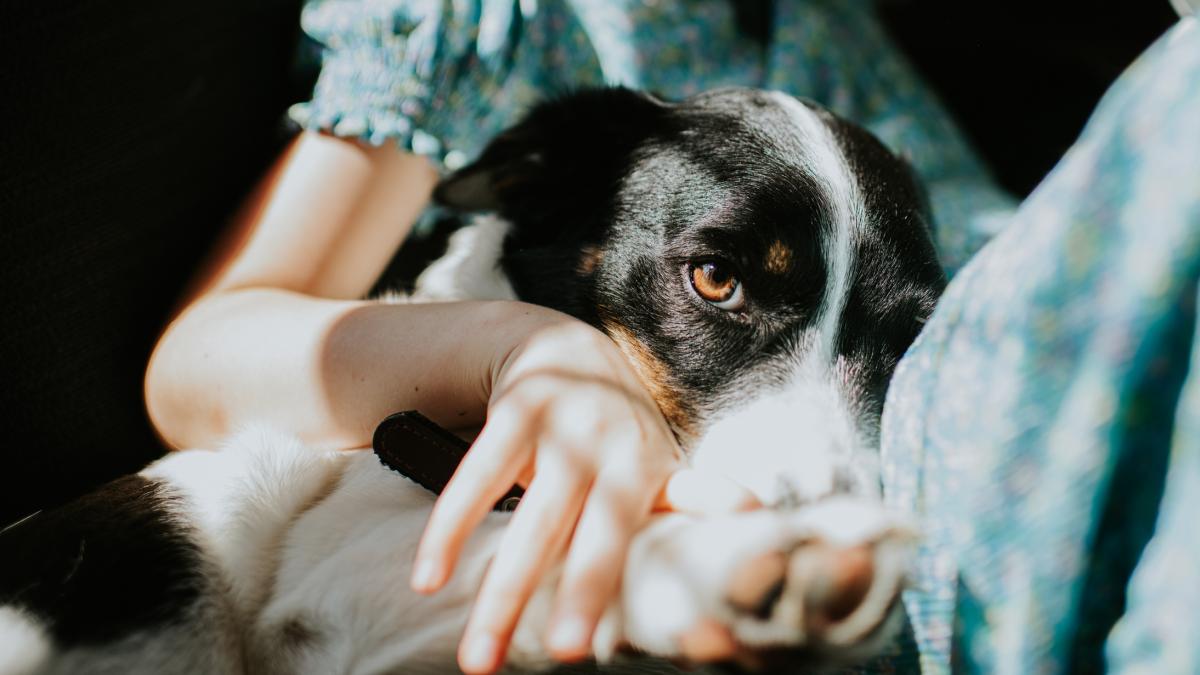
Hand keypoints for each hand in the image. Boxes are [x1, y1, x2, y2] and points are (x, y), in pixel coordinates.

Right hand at [409, 313, 754, 672]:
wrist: (561, 348)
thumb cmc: (616, 428)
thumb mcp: (656, 459)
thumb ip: (691, 495)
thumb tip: (753, 513)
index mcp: (652, 468)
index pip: (644, 534)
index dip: (637, 577)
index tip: (620, 633)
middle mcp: (613, 447)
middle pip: (593, 533)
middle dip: (579, 592)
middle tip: (566, 654)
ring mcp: (562, 427)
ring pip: (531, 517)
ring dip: (502, 588)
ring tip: (476, 658)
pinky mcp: (516, 413)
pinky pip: (478, 476)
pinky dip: (450, 528)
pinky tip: (428, 580)